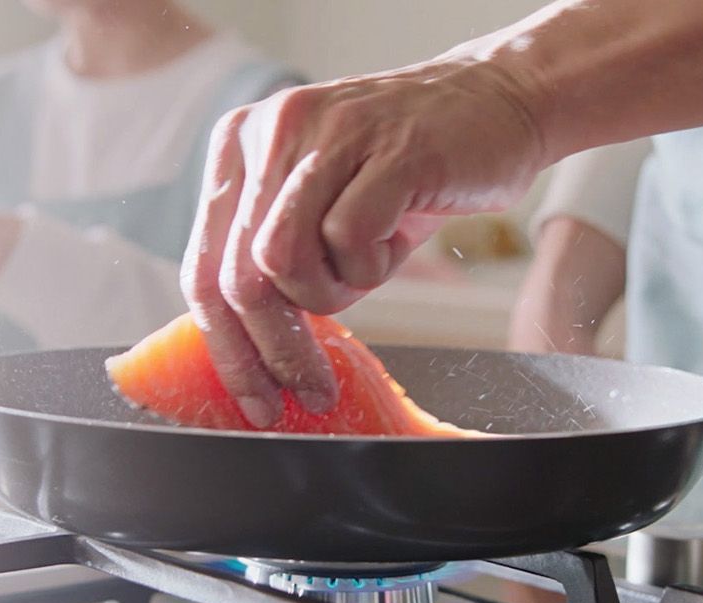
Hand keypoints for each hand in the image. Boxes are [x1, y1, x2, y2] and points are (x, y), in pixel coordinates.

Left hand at [181, 54, 548, 426]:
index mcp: (240, 145)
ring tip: (365, 273)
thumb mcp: (324, 210)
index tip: (254, 400)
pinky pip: (350, 239)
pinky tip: (395, 243)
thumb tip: (253, 354)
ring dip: (328, 294)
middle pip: (239, 275)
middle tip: (312, 388)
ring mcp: (328, 134)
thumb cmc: (408, 169)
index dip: (225, 348)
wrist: (499, 102)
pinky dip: (373, 265)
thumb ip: (278, 265)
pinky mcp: (387, 149)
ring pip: (282, 260)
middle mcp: (270, 131)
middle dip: (275, 349)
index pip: (204, 267)